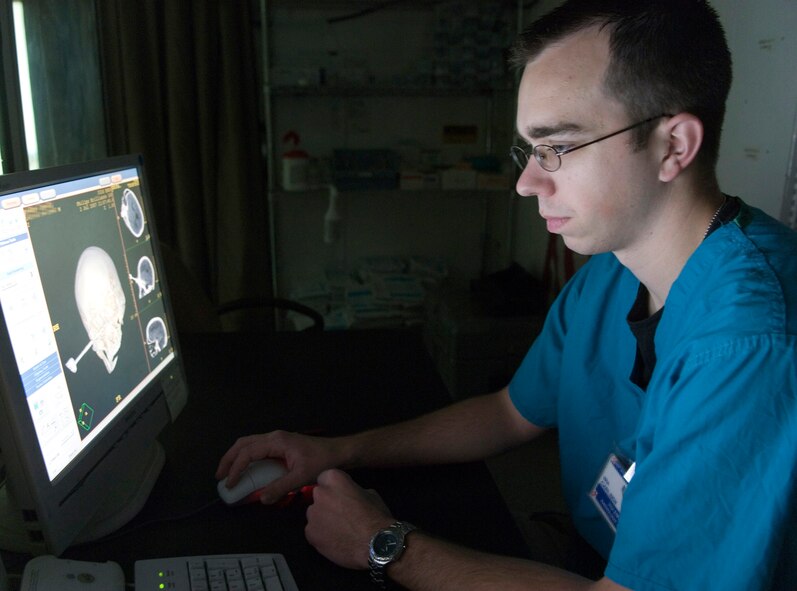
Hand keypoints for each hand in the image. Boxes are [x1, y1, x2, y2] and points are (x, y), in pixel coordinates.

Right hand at [215, 430, 341, 503]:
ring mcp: (277, 439)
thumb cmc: (322, 461)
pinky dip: (246, 457)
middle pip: (243, 444)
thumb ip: (280, 488)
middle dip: (229, 459)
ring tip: (228, 473)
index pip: (248, 453)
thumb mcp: (301, 476)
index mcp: (277, 441)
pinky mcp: (280, 444)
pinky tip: (246, 469)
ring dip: (236, 457)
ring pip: (248, 443)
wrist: (338, 452)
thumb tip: (262, 499)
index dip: (236, 468)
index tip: (229, 483)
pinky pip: (257, 448)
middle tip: (219, 476)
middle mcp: (274, 437)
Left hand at [305, 469, 394, 569]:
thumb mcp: (370, 494)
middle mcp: (319, 494)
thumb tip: (349, 496)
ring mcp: (313, 514)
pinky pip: (312, 531)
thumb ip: (353, 491)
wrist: (375, 544)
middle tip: (340, 513)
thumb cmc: (376, 517)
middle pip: (318, 496)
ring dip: (322, 519)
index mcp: (334, 479)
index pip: (325, 478)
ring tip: (337, 529)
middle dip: (326, 502)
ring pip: (314, 514)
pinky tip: (334, 540)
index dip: (333, 487)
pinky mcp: (310, 533)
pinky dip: (320, 535)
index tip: (340, 495)